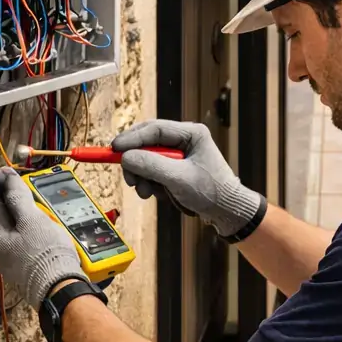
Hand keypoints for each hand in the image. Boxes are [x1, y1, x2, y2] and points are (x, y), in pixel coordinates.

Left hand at [0, 168, 84, 306]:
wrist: (60, 288)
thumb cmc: (45, 251)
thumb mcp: (32, 218)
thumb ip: (17, 196)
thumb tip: (3, 174)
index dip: (7, 189)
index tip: (16, 179)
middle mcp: (1, 252)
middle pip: (11, 222)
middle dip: (23, 210)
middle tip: (41, 203)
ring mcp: (14, 265)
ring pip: (21, 236)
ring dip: (32, 226)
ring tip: (49, 221)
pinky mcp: (28, 274)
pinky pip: (30, 250)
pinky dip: (38, 241)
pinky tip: (51, 241)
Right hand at [112, 120, 263, 238]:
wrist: (227, 212)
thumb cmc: (212, 192)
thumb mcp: (178, 178)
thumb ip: (151, 166)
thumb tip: (126, 157)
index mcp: (192, 133)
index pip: (154, 129)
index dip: (132, 138)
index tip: (114, 148)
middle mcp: (185, 140)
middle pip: (148, 144)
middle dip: (136, 162)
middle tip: (130, 178)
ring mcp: (180, 155)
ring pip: (148, 160)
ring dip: (143, 177)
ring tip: (147, 192)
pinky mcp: (176, 170)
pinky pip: (154, 172)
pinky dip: (151, 184)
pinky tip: (158, 194)